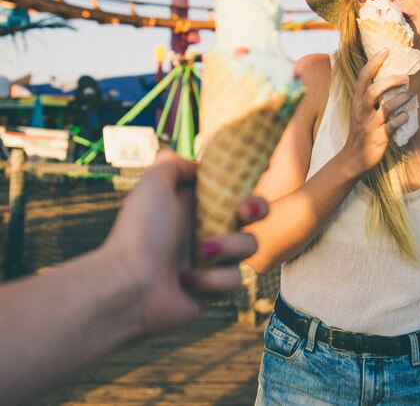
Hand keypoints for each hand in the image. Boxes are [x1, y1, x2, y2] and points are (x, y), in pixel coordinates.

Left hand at [102, 149, 267, 336]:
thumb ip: (172, 164)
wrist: (129, 286)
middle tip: (243, 211)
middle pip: (253, 213)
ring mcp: (213, 259)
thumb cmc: (140, 232)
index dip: (244, 184)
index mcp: (194, 203)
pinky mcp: (216, 288)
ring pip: (249, 245)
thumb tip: (194, 164)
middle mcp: (207, 228)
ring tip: (202, 251)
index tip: (243, 184)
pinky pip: (234, 279)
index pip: (231, 188)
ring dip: (229, 246)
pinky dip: (212, 279)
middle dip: (257, 208)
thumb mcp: (153, 184)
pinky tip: (187, 281)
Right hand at [340, 50, 413, 177]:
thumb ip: (371, 98)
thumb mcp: (361, 112)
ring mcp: (370, 124)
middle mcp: (361, 111)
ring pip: (386, 107)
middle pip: (373, 90)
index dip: (374, 62)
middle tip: (406, 76)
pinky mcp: (378, 137)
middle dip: (391, 81)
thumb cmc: (360, 132)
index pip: (363, 77)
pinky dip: (402, 118)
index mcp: (357, 102)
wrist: (353, 159)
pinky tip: (407, 115)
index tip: (386, 50)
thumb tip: (390, 81)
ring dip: (401, 98)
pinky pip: (392, 125)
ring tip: (412, 95)